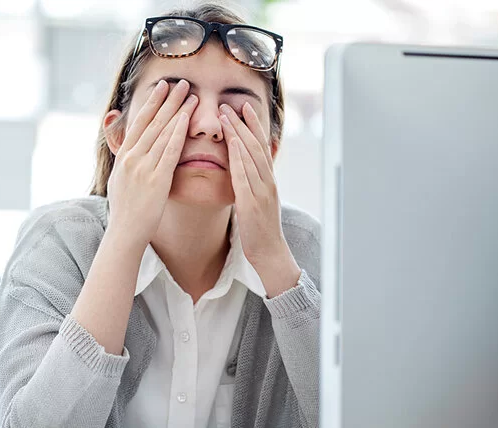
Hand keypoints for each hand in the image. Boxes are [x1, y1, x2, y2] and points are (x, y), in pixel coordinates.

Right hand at [106, 80, 198, 250]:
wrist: (125, 232)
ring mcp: (143, 167)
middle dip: (166, 100)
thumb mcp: (120, 181)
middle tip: (179, 81)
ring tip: (189, 94)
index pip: (139, 124)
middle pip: (151, 122)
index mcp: (124, 157)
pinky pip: (169, 151)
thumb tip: (126, 149)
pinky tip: (187, 119)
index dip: (151, 104)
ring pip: (162, 132)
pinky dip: (178, 132)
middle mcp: (132, 158)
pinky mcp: (156, 179)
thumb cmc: (126, 211)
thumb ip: (125, 162)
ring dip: (176, 110)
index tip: (161, 88)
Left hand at [219, 102, 300, 296]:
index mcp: (268, 180)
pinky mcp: (252, 203)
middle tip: (230, 103)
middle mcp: (267, 181)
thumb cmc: (260, 229)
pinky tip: (230, 146)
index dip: (252, 125)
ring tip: (226, 117)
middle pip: (256, 146)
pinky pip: (245, 177)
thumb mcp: (258, 200)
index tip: (243, 106)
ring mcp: (262, 191)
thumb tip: (244, 166)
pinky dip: (238, 159)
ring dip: (238, 134)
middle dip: (244, 123)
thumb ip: (253, 182)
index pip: (261, 146)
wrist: (270, 253)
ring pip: (251, 157)